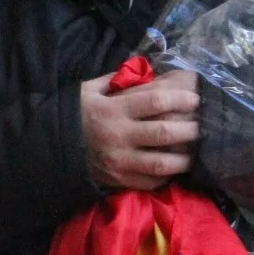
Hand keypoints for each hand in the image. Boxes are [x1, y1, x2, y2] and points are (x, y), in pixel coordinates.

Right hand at [80, 69, 200, 190]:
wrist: (49, 148)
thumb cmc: (75, 115)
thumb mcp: (89, 90)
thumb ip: (116, 80)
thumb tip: (145, 72)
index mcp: (114, 109)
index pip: (155, 102)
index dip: (180, 99)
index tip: (196, 98)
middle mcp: (119, 135)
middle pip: (164, 133)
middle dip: (190, 129)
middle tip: (204, 125)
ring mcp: (120, 161)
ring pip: (161, 163)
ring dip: (185, 158)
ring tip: (197, 152)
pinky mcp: (119, 180)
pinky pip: (150, 181)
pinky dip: (167, 176)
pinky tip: (176, 169)